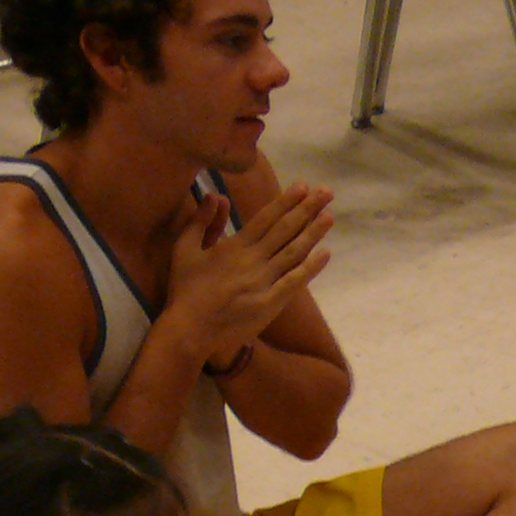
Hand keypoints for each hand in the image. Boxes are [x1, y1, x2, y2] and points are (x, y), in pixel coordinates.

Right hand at [167, 182, 331, 363]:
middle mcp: (252, 261)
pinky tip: (326, 254)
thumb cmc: (186, 289)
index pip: (265, 218)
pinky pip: (294, 282)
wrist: (189, 329)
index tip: (304, 186)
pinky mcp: (270, 303)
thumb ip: (201, 222)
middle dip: (307, 209)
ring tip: (330, 215)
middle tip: (327, 191)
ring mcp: (263, 282)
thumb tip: (215, 195)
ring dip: (313, 233)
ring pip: (293, 253)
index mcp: (233, 246)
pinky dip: (311, 268)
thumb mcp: (185, 249)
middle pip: (285, 230)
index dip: (286, 201)